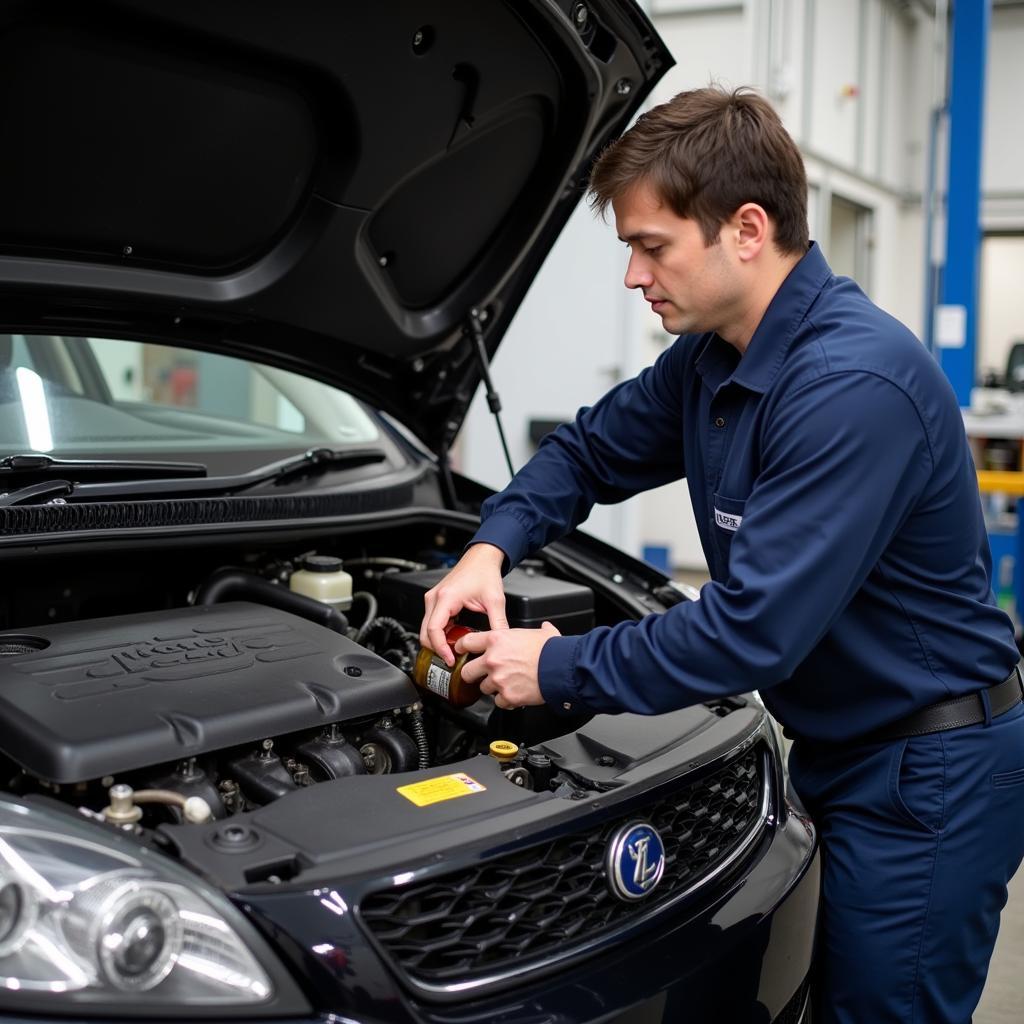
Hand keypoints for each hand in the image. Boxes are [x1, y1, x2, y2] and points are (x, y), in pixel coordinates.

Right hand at [420, 543, 507, 665]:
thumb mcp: (495, 600)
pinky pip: (433, 623)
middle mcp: (435, 598)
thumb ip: (498, 623)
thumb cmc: (484, 572)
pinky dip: (441, 634)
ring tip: (455, 651)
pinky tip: (455, 638)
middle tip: (452, 661)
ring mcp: (434, 599)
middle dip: (437, 649)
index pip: (434, 630)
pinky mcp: (437, 601)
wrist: (481, 557)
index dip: (440, 648)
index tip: (450, 659)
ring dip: (439, 642)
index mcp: (446, 598)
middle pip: (425, 633)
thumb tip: (500, 641)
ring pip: (427, 629)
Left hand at [456, 621, 560, 709]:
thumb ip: (536, 630)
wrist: (561, 668)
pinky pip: (499, 702)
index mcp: (496, 640)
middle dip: (473, 673)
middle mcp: (493, 659)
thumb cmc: (552, 650)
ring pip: (483, 688)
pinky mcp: (507, 696)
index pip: (466, 642)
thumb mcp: (540, 632)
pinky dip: (506, 700)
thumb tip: (543, 628)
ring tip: (507, 683)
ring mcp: (498, 680)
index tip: (461, 651)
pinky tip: (515, 693)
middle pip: (467, 671)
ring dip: (493, 687)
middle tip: (481, 673)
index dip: (462, 647)